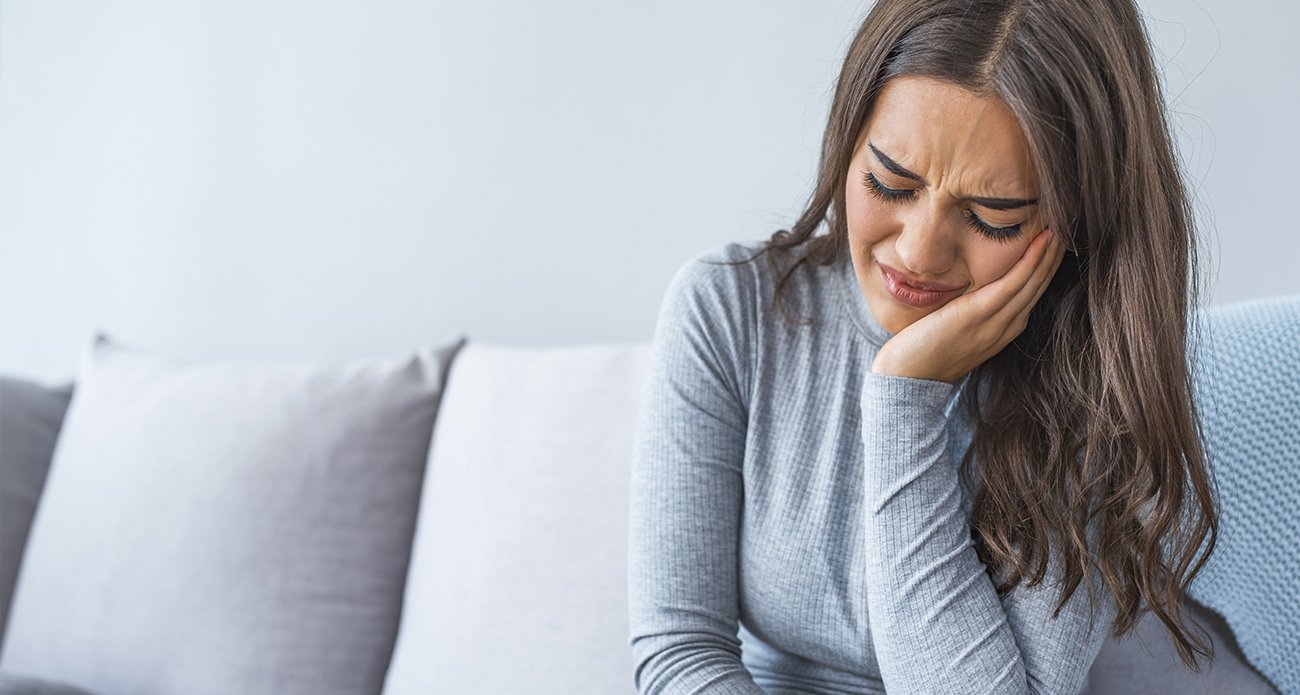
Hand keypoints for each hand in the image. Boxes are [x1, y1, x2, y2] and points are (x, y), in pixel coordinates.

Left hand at [871, 227, 1065, 383]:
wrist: (907, 378)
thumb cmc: (924, 349)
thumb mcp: (957, 324)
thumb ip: (971, 306)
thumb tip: (972, 280)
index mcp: (1004, 327)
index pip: (1034, 289)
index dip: (1048, 262)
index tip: (1057, 234)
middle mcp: (1007, 325)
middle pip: (1039, 283)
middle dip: (1055, 252)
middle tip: (1068, 220)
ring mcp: (996, 322)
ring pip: (1033, 281)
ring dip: (1050, 251)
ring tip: (1062, 222)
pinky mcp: (978, 315)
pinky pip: (1013, 283)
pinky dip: (1031, 261)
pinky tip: (1042, 240)